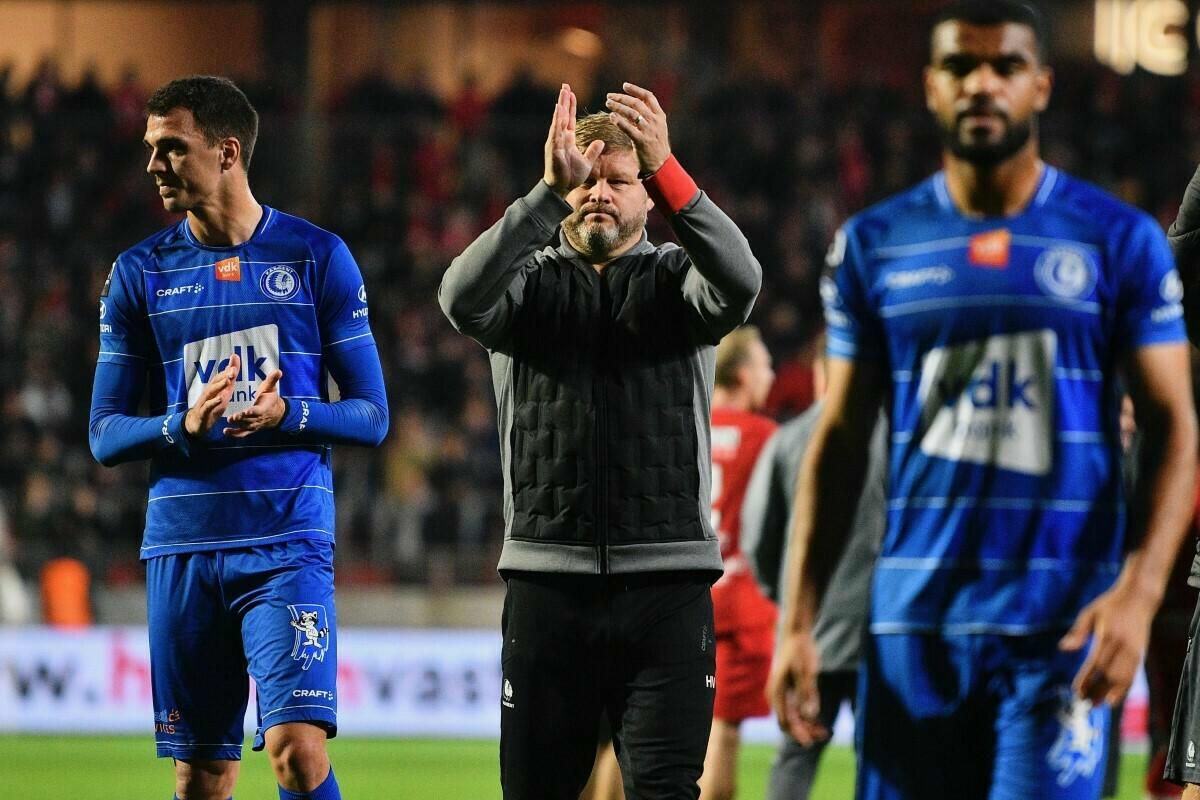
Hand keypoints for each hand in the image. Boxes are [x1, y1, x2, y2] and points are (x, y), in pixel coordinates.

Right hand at [184, 352, 237, 437]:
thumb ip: (229, 383)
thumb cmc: (211, 407)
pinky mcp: (203, 412)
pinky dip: (214, 402)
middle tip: (234, 369)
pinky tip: (221, 399)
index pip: (221, 376)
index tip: (235, 358)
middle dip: (225, 374)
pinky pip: (208, 406)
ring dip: (219, 385)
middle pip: (216, 381)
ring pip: (211, 392)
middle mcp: (209, 393)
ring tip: (228, 380)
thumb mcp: (222, 395)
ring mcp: (205, 402)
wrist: (196, 424)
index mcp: (214, 388)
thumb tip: (234, 368)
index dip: (228, 368)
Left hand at [223, 368, 284, 437]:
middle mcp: (259, 418)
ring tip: (228, 423)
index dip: (253, 411)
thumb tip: (278, 371)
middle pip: (250, 420)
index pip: (258, 411)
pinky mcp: (250, 429)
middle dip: (242, 419)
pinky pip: (243, 433)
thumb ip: (273, 380)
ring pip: (245, 427)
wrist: (276, 414)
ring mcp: (254, 425)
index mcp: (264, 408)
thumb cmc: (271, 399)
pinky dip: (235, 434)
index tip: (247, 411)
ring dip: (237, 426)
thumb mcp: (272, 388)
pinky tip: (226, 432)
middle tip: (233, 417)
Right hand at [543, 83, 604, 196]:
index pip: (569, 118)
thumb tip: (601, 142)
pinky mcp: (553, 148)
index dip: (570, 105)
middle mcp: (560, 138)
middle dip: (564, 100)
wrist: (562, 188)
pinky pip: (556, 131)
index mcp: (567, 139)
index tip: (571, 92)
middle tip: (565, 85)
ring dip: (561, 106)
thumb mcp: (586, 161)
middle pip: (562, 115)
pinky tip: (559, 110)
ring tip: (563, 93)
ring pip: (559, 120)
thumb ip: (593, 151)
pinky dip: (557, 120)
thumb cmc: (571, 176)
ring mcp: (555, 142)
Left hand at [605, 82, 670, 174]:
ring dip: (618, 107)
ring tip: (608, 104)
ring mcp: (649, 131)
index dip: (636, 89)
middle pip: (637, 103)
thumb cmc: (656, 144)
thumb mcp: (657, 127)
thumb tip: (633, 103)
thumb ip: (648, 115)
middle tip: (609, 97)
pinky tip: (611, 117)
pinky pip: (628, 128)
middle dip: (621, 98)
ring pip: (631, 113)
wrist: (660, 163)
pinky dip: (619, 121)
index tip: (624, 86)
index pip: (648, 96)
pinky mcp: (641, 141)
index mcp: (660, 115)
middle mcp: (655, 121)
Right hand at [766, 629, 827, 744]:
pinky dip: (807, 716)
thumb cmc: (800, 650)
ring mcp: (783, 693)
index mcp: (777, 692)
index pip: (785, 721)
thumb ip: (807, 693)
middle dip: (804, 731)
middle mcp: (777, 695)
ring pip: (793, 717)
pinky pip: (796, 709)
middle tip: (823, 736)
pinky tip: (820, 721)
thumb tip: (810, 715)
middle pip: (788, 722)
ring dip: (807, 726)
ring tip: (825, 731)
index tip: (812, 742)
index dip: (798, 733)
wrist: (796, 633)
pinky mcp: (790, 690)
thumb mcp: (806, 671)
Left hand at [1059, 580, 1157, 704]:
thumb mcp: (1090, 613)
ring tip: (1097, 704)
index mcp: (1108, 635)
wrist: (1139, 598)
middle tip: (1085, 703)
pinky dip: (1124, 689)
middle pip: (1110, 675)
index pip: (1096, 663)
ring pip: (1123, 678)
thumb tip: (1063, 649)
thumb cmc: (1110, 605)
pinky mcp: (1141, 654)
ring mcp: (1135, 651)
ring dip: (1110, 693)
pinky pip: (1133, 676)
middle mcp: (1123, 646)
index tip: (1077, 691)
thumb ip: (1078, 632)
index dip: (1087, 679)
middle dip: (1097, 690)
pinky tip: (1114, 699)